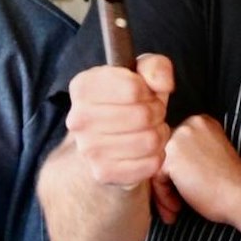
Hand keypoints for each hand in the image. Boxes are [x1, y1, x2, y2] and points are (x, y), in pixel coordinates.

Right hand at [65, 54, 173, 198]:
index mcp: (82, 87)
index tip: (144, 94)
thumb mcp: (141, 75)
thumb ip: (155, 67)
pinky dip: (157, 156)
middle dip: (157, 113)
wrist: (106, 143)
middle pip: (144, 115)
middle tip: (152, 114)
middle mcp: (78, 119)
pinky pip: (150, 164)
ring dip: (159, 135)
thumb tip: (162, 84)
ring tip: (150, 130)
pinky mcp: (103, 173)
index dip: (149, 91)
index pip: (133, 88)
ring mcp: (88, 149)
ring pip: (150, 140)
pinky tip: (146, 150)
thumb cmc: (128, 103)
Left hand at [160, 115, 240, 227]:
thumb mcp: (211, 156)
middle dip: (167, 183)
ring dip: (163, 192)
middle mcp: (189, 125)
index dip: (176, 173)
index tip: (182, 191)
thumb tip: (165, 168)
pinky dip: (164, 197)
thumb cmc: (231, 185)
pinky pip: (156, 179)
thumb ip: (190, 153)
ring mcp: (179, 139)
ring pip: (156, 167)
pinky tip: (177, 208)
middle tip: (175, 205)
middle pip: (162, 156)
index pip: (175, 147)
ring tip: (175, 210)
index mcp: (201, 123)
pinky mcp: (172, 157)